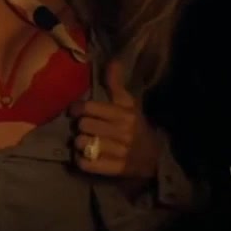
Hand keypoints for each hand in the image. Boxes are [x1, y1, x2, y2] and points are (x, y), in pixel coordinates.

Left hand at [70, 61, 162, 180]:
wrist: (155, 157)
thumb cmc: (136, 127)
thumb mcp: (129, 105)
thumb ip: (116, 85)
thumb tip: (112, 61)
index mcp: (124, 115)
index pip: (89, 108)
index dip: (77, 108)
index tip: (76, 110)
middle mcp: (121, 133)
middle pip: (83, 125)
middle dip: (80, 126)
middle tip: (84, 127)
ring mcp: (117, 152)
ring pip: (82, 143)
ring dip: (79, 143)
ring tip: (85, 141)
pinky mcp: (113, 169)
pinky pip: (85, 163)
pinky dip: (81, 159)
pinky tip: (85, 155)